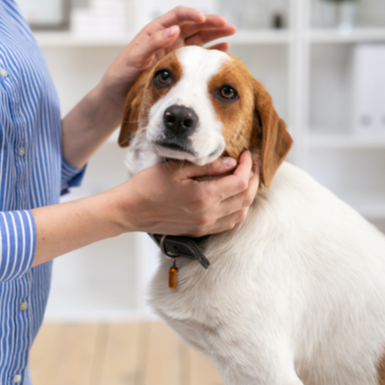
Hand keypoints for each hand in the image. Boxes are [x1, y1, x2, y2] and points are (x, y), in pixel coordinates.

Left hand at [100, 6, 236, 105]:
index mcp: (154, 32)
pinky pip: (198, 53)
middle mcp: (167, 39)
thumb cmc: (121, 75)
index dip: (191, 14)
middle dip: (211, 22)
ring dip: (215, 34)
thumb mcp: (134, 58)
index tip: (203, 18)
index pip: (177, 16)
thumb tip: (174, 29)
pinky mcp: (180, 65)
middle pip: (193, 25)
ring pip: (199, 37)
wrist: (117, 96)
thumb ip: (153, 44)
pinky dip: (211, 49)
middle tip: (227, 23)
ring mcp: (174, 51)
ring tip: (231, 31)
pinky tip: (223, 48)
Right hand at [113, 151, 259, 236]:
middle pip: (245, 199)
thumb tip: (231, 163)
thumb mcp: (177, 168)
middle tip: (252, 164)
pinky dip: (238, 210)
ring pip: (241, 214)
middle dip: (253, 179)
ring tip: (246, 179)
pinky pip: (229, 224)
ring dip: (248, 196)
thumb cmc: (148, 185)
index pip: (239, 182)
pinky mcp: (199, 231)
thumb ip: (207, 166)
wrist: (130, 211)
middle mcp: (208, 215)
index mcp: (203, 197)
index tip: (247, 153)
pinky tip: (234, 197)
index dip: (247, 166)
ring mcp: (204, 226)